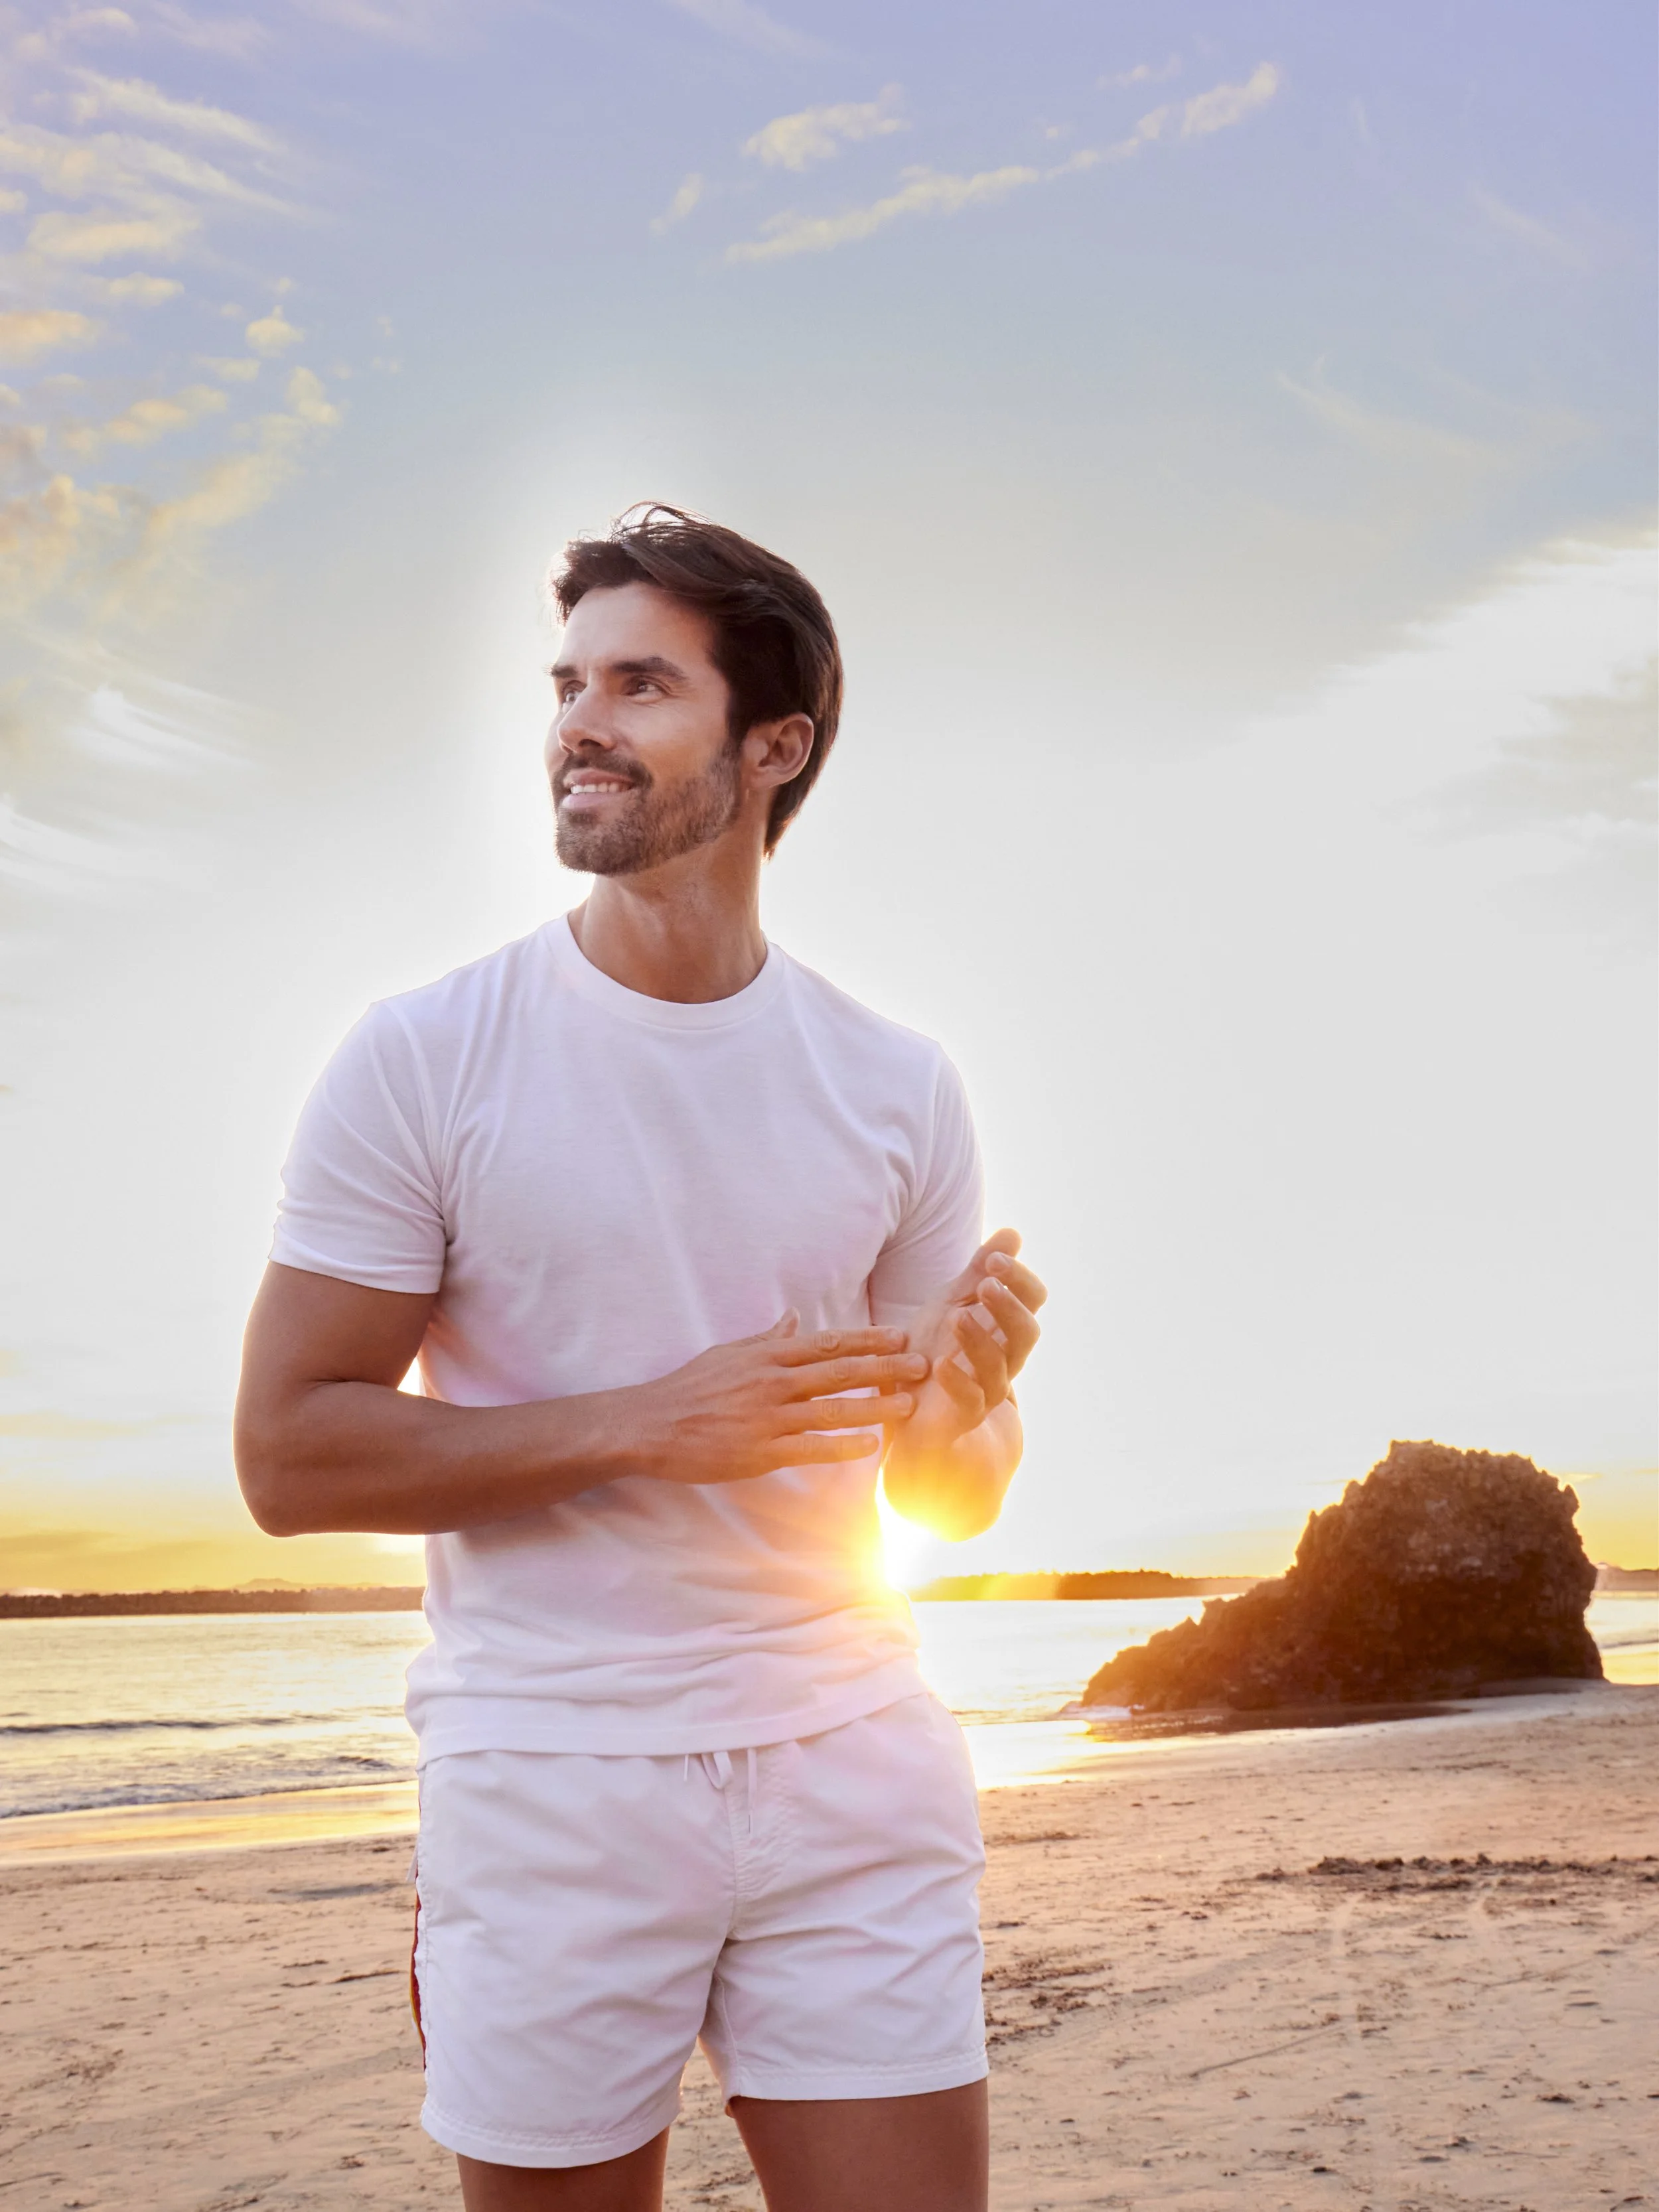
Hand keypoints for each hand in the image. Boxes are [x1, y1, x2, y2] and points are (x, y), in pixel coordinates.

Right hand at [629, 1314, 928, 1485]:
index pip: (828, 1342)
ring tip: (909, 1404)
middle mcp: (772, 1381)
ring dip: (874, 1406)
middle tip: (922, 1364)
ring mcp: (767, 1417)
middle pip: (839, 1371)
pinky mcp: (759, 1451)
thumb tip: (795, 1317)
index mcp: (767, 1355)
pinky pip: (809, 1447)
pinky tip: (870, 1447)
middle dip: (884, 1367)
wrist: (650, 1425)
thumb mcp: (729, 1353)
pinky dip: (842, 1446)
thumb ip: (768, 1338)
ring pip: (831, 1409)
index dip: (867, 1339)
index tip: (900, 1336)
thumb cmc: (690, 1388)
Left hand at [901, 1229, 1047, 1457]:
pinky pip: (970, 1402)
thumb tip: (1014, 1233)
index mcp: (1004, 1329)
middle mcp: (1004, 1360)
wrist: (908, 1410)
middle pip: (1026, 1334)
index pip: (1031, 1301)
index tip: (994, 1259)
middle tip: (986, 1283)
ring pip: (999, 1368)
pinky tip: (941, 1365)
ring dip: (980, 1340)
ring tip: (955, 1317)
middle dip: (1009, 1306)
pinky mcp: (962, 1417)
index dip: (1019, 1280)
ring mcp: (985, 1390)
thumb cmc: (934, 1351)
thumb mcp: (951, 1304)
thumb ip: (979, 1272)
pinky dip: (958, 1381)